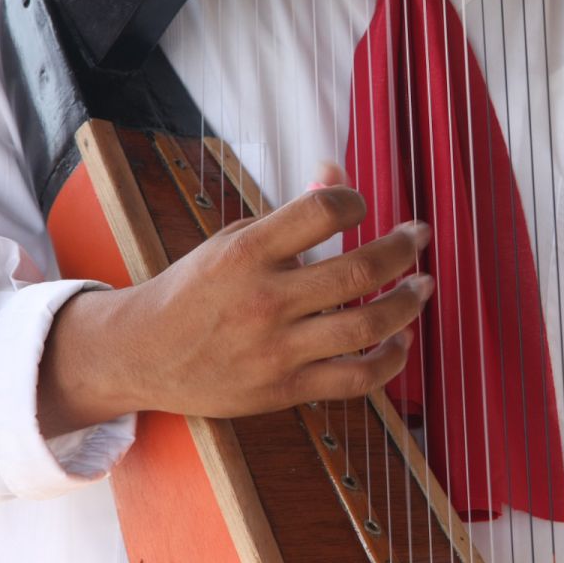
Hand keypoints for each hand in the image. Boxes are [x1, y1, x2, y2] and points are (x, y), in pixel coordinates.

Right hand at [38, 184, 432, 436]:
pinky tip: (402, 341)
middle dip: (402, 249)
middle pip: (358, 271)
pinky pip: (356, 378)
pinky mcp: (286, 389)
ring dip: (408, 302)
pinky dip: (390, 360)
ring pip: (367, 326)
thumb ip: (290, 212)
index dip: (354, 202)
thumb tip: (336, 173)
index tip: (362, 206)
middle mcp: (265, 300)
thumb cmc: (194, 290)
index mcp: (247, 253)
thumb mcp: (232, 239)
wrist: (140, 355)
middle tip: (419, 238)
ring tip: (422, 286)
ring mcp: (277, 349)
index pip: (322, 212)